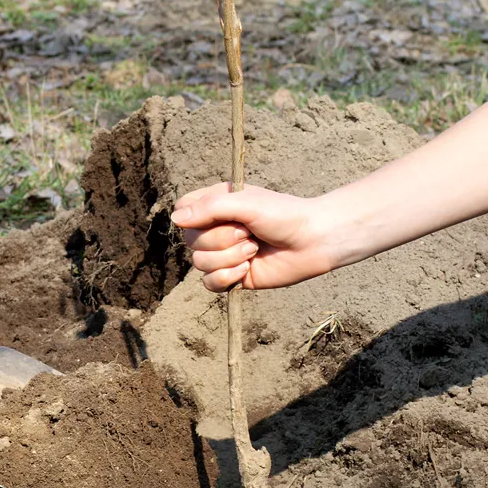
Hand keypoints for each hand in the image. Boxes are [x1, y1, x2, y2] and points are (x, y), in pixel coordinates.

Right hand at [171, 183, 337, 291]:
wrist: (313, 242)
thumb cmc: (284, 215)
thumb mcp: (246, 203)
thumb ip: (210, 208)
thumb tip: (175, 219)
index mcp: (216, 204)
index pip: (182, 210)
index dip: (191, 217)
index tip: (215, 215)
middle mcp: (216, 229)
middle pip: (190, 240)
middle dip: (220, 240)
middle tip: (248, 233)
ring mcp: (223, 254)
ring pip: (199, 263)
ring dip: (229, 258)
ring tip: (253, 249)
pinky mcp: (232, 276)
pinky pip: (209, 283)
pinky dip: (227, 277)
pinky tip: (247, 270)